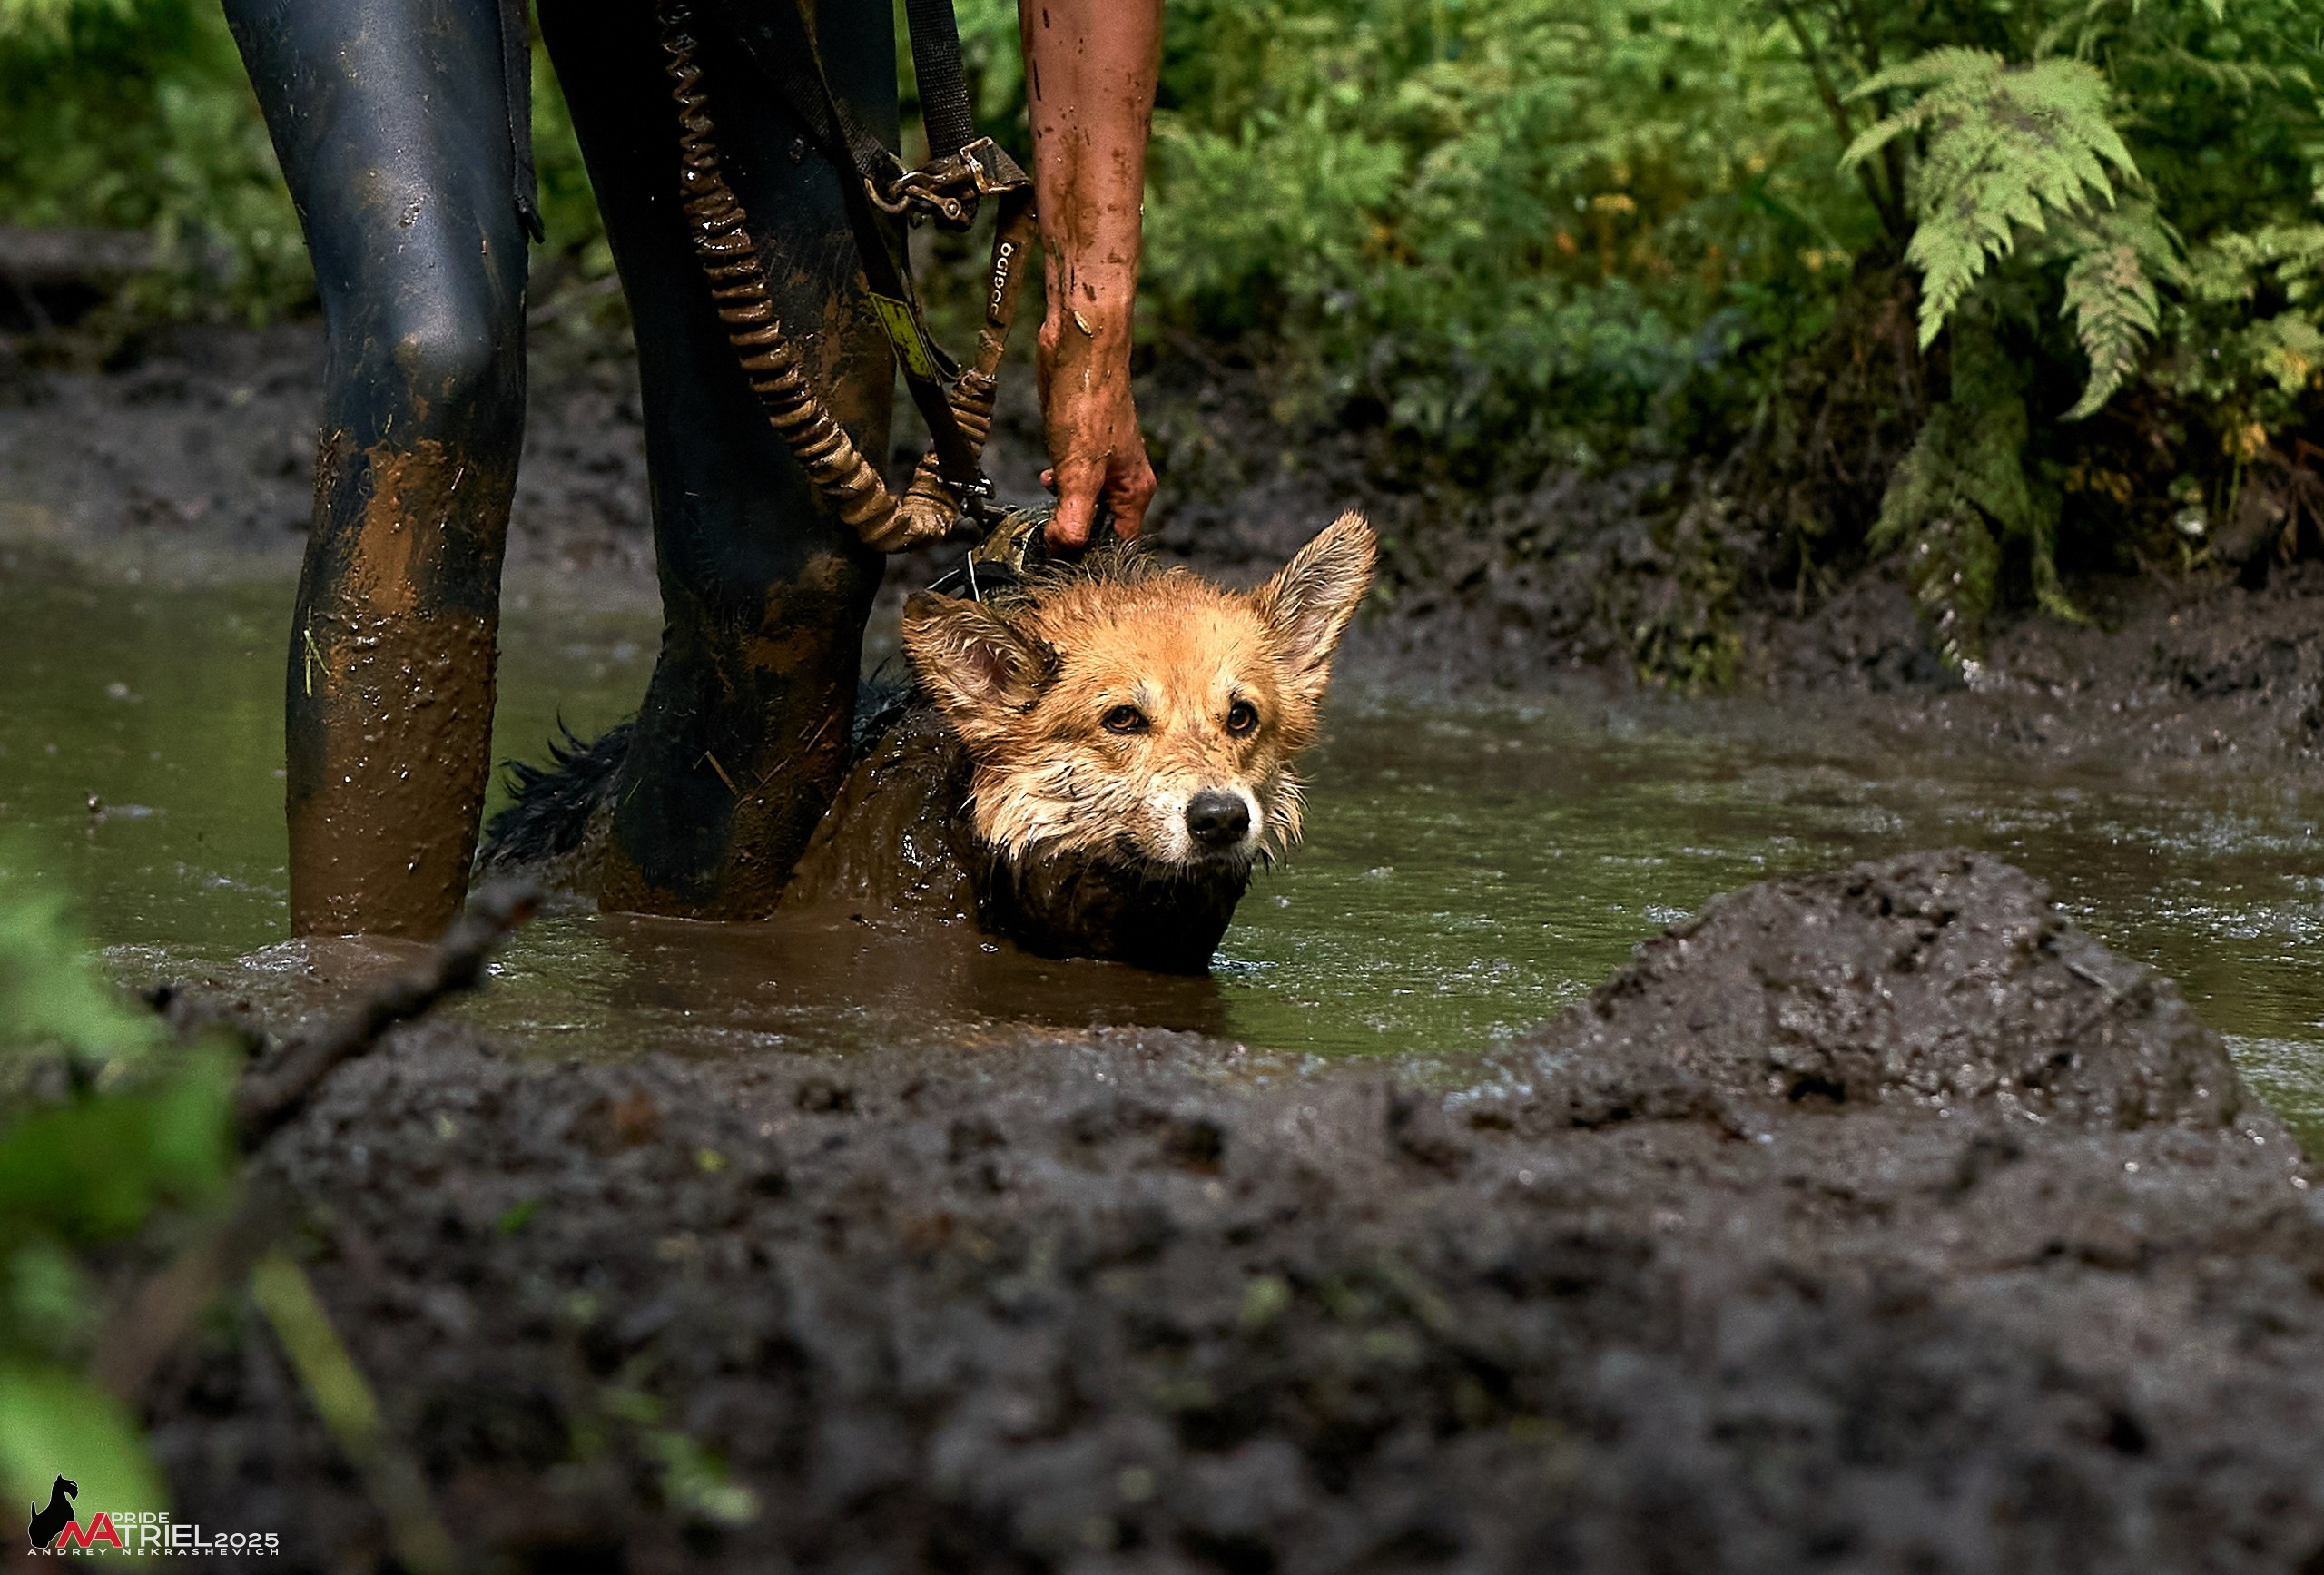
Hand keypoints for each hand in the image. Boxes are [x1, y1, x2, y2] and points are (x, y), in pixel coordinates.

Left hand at [1037, 304, 1154, 548]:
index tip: (1063, 562)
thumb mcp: (1078, 473)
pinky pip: (1071, 480)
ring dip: (1062, 509)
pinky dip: (1057, 485)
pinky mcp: (1082, 447)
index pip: (1118, 543)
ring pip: (1082, 503)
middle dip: (1073, 532)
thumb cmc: (1088, 405)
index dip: (1091, 556)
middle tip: (1046, 535)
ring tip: (1046, 505)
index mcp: (1133, 491)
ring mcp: (1103, 463)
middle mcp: (1122, 480)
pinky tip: (1045, 477)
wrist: (1079, 351)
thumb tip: (1065, 548)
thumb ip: (1074, 517)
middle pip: (1099, 526)